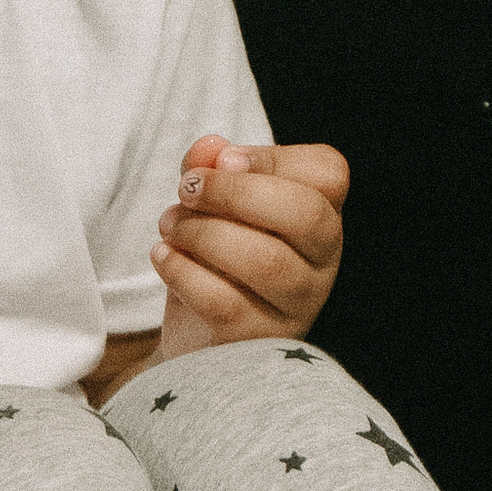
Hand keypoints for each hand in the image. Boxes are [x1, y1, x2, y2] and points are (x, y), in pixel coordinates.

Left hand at [151, 135, 347, 355]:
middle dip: (234, 192)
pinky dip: (183, 271)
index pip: (328, 173)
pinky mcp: (259, 341)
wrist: (197, 341)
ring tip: (169, 225)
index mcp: (319, 217)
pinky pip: (225, 302)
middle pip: (305, 214)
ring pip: (265, 261)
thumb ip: (211, 169)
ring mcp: (296, 306)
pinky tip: (163, 255)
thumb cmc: (213, 260)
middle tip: (187, 189)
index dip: (273, 157)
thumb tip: (211, 149)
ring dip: (202, 233)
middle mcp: (322, 262)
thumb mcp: (211, 206)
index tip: (222, 159)